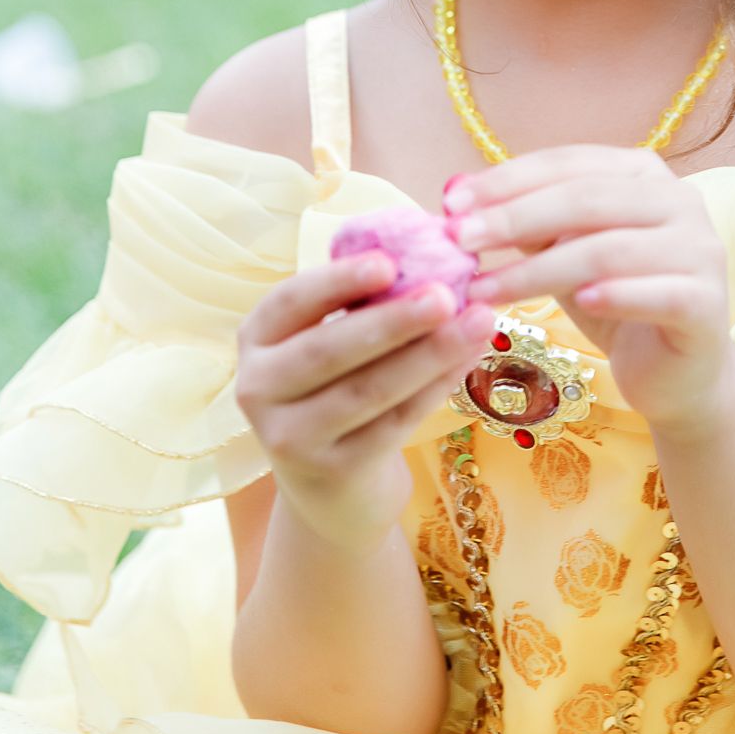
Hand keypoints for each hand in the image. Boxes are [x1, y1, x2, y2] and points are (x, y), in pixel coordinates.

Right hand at [234, 253, 496, 556]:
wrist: (327, 483)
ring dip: (429, 354)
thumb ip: (362, 301)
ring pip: (367, 390)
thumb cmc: (336, 384)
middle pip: (328, 350)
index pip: (289, 301)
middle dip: (393, 320)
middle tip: (446, 294)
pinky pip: (394, 423)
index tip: (389, 261)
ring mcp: (291, 438)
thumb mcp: (329, 340)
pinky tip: (469, 358)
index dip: (337, 280)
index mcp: (257, 338)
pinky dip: (436, 387)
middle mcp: (259, 388)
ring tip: (477, 321)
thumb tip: (433, 250)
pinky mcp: (332, 471)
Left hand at [448, 146, 734, 439]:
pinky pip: (657, 293)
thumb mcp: (565, 255)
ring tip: (485, 290)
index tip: (451, 203)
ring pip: (609, 249)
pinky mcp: (707, 303)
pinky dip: (616, 294)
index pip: (569, 163)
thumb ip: (528, 226)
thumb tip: (456, 199)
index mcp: (644, 173)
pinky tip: (578, 303)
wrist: (677, 375)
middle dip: (515, 217)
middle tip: (460, 241)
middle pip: (586, 200)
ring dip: (538, 270)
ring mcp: (700, 249)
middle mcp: (679, 200)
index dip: (508, 179)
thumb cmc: (615, 303)